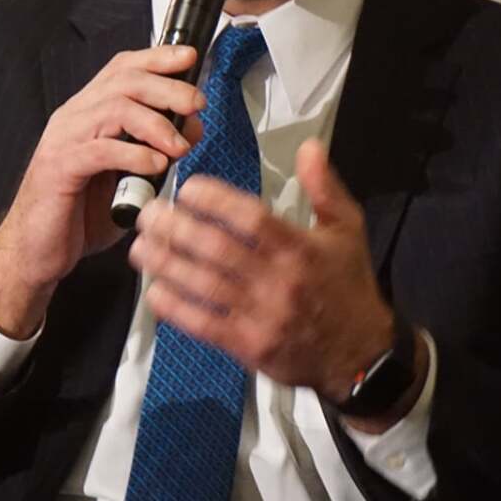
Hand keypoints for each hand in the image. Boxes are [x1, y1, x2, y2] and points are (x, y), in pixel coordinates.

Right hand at [0, 43, 204, 337]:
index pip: (122, 69)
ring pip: (115, 108)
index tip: (189, 58)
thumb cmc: (77, 216)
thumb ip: (153, 152)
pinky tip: (155, 167)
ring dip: (156, 123)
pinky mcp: (60, 168)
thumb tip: (189, 130)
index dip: (157, 58)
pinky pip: (101, 150)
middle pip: (124, 80)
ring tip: (180, 146)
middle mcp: (73, 119)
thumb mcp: (126, 178)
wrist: (34, 251)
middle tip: (195, 104)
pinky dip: (135, 155)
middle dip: (167, 87)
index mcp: (88, 114)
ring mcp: (63, 141)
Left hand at [131, 137, 420, 426]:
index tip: (187, 188)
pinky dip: (175, 308)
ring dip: (166, 264)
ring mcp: (263, 317)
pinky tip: (154, 291)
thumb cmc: (348, 284)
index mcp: (302, 248)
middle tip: (147, 214)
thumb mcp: (348, 230)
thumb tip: (308, 146)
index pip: (250, 218)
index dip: (214, 201)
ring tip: (139, 246)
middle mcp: (280, 281)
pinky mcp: (250, 348)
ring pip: (204, 286)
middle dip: (175, 229)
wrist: (361, 355)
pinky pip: (204, 325)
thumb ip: (324, 188)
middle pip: (217, 249)